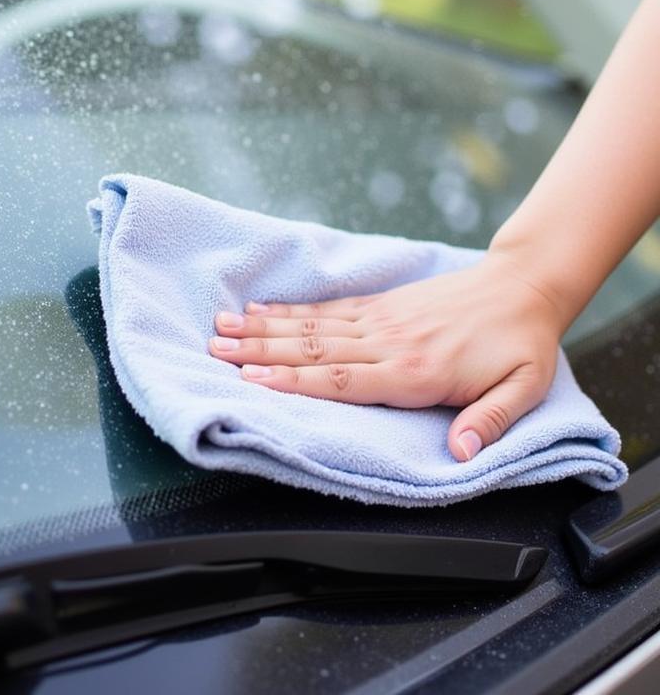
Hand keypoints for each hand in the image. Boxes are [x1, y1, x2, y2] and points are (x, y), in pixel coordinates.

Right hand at [208, 250, 564, 461]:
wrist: (522, 285)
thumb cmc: (521, 343)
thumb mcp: (523, 389)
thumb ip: (489, 421)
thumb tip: (460, 453)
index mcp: (415, 371)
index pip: (343, 379)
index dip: (295, 381)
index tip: (253, 379)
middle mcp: (388, 342)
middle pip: (313, 350)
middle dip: (260, 351)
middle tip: (216, 350)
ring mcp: (380, 319)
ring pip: (312, 327)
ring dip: (264, 329)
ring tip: (224, 328)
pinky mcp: (380, 304)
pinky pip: (328, 308)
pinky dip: (291, 310)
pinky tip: (262, 310)